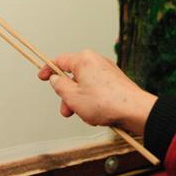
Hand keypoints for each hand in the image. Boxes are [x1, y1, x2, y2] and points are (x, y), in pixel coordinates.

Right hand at [37, 50, 156, 134]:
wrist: (134, 110)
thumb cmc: (105, 102)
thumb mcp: (72, 96)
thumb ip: (59, 85)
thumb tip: (55, 79)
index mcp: (84, 59)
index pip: (60, 61)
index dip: (48, 70)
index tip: (42, 77)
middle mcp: (96, 61)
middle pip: (73, 75)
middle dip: (67, 95)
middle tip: (66, 111)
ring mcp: (107, 71)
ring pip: (85, 85)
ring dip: (80, 100)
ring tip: (86, 116)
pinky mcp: (115, 81)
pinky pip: (97, 89)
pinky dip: (92, 101)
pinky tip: (97, 114)